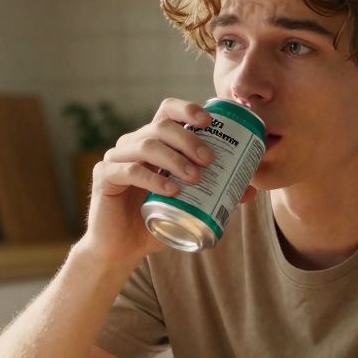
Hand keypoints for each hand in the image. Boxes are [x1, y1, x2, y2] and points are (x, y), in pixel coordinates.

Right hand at [82, 98, 256, 263]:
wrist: (121, 248)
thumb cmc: (156, 219)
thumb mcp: (189, 204)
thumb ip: (216, 193)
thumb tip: (252, 190)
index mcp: (153, 141)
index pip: (168, 111)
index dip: (187, 110)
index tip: (209, 122)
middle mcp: (132, 143)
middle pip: (161, 126)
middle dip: (188, 139)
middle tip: (209, 159)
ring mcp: (116, 158)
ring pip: (146, 145)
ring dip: (174, 158)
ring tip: (194, 177)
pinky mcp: (105, 177)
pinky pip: (129, 171)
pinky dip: (152, 178)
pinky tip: (170, 190)